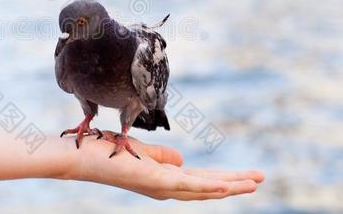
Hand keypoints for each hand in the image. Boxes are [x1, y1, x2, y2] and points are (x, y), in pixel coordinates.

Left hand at [59, 131, 263, 200]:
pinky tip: (226, 185)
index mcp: (165, 180)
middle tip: (260, 179)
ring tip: (254, 183)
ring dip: (230, 187)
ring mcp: (161, 186)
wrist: (82, 158)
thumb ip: (163, 157)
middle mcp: (166, 188)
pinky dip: (208, 186)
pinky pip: (186, 185)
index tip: (247, 176)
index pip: (202, 180)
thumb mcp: (143, 153)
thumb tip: (183, 161)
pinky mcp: (153, 180)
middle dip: (235, 185)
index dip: (226, 179)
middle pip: (208, 188)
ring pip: (203, 189)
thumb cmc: (109, 154)